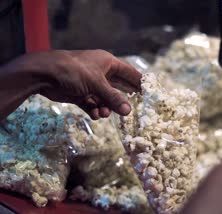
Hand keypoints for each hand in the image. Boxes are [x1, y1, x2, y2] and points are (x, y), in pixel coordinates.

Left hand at [15, 50, 141, 119]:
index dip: (139, 82)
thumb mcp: (96, 84)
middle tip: (132, 110)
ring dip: (106, 107)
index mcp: (107, 62)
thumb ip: (113, 98)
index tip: (149, 93)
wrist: (43, 74)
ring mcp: (89, 84)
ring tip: (103, 114)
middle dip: (122, 99)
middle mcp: (100, 72)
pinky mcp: (79, 94)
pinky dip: (94, 110)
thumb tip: (129, 111)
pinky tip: (94, 115)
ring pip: (104, 98)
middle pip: (117, 87)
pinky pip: (92, 104)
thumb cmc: (72, 71)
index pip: (129, 72)